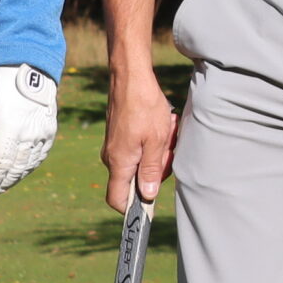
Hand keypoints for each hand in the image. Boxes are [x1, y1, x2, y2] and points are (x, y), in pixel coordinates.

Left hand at [0, 63, 59, 196]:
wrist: (30, 63)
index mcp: (9, 130)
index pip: (1, 167)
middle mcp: (29, 135)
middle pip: (16, 170)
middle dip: (2, 184)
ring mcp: (42, 132)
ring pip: (29, 164)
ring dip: (16, 178)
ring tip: (3, 184)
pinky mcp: (50, 128)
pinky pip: (41, 154)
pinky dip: (30, 166)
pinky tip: (22, 169)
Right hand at [104, 67, 178, 212]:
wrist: (130, 76)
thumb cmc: (144, 106)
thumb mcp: (156, 140)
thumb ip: (150, 170)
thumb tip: (147, 197)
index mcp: (119, 163)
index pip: (117, 199)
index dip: (133, 206)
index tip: (153, 200)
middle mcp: (112, 157)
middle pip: (135, 179)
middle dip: (156, 169)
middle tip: (169, 149)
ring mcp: (116, 146)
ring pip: (141, 161)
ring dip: (159, 150)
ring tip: (167, 130)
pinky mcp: (121, 135)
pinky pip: (140, 147)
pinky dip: (154, 140)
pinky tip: (164, 124)